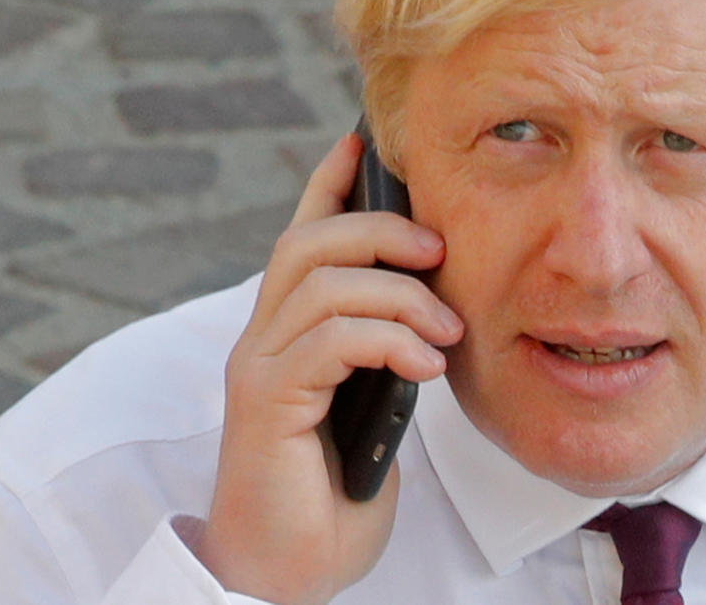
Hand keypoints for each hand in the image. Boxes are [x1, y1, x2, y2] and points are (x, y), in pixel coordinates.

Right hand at [196, 134, 463, 603]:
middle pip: (307, 245)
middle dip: (380, 230)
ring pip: (322, 284)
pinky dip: (389, 340)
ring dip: (401, 298)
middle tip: (439, 251)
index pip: (302, 239)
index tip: (361, 143)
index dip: (328, 186)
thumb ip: (382, 352)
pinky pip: (330, 340)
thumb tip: (429, 310)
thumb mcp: (372, 403)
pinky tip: (426, 368)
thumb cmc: (334, 489)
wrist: (290, 568)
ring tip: (447, 334)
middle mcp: (262, 340)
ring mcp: (258, 369)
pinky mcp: (266, 405)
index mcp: (290, 333)